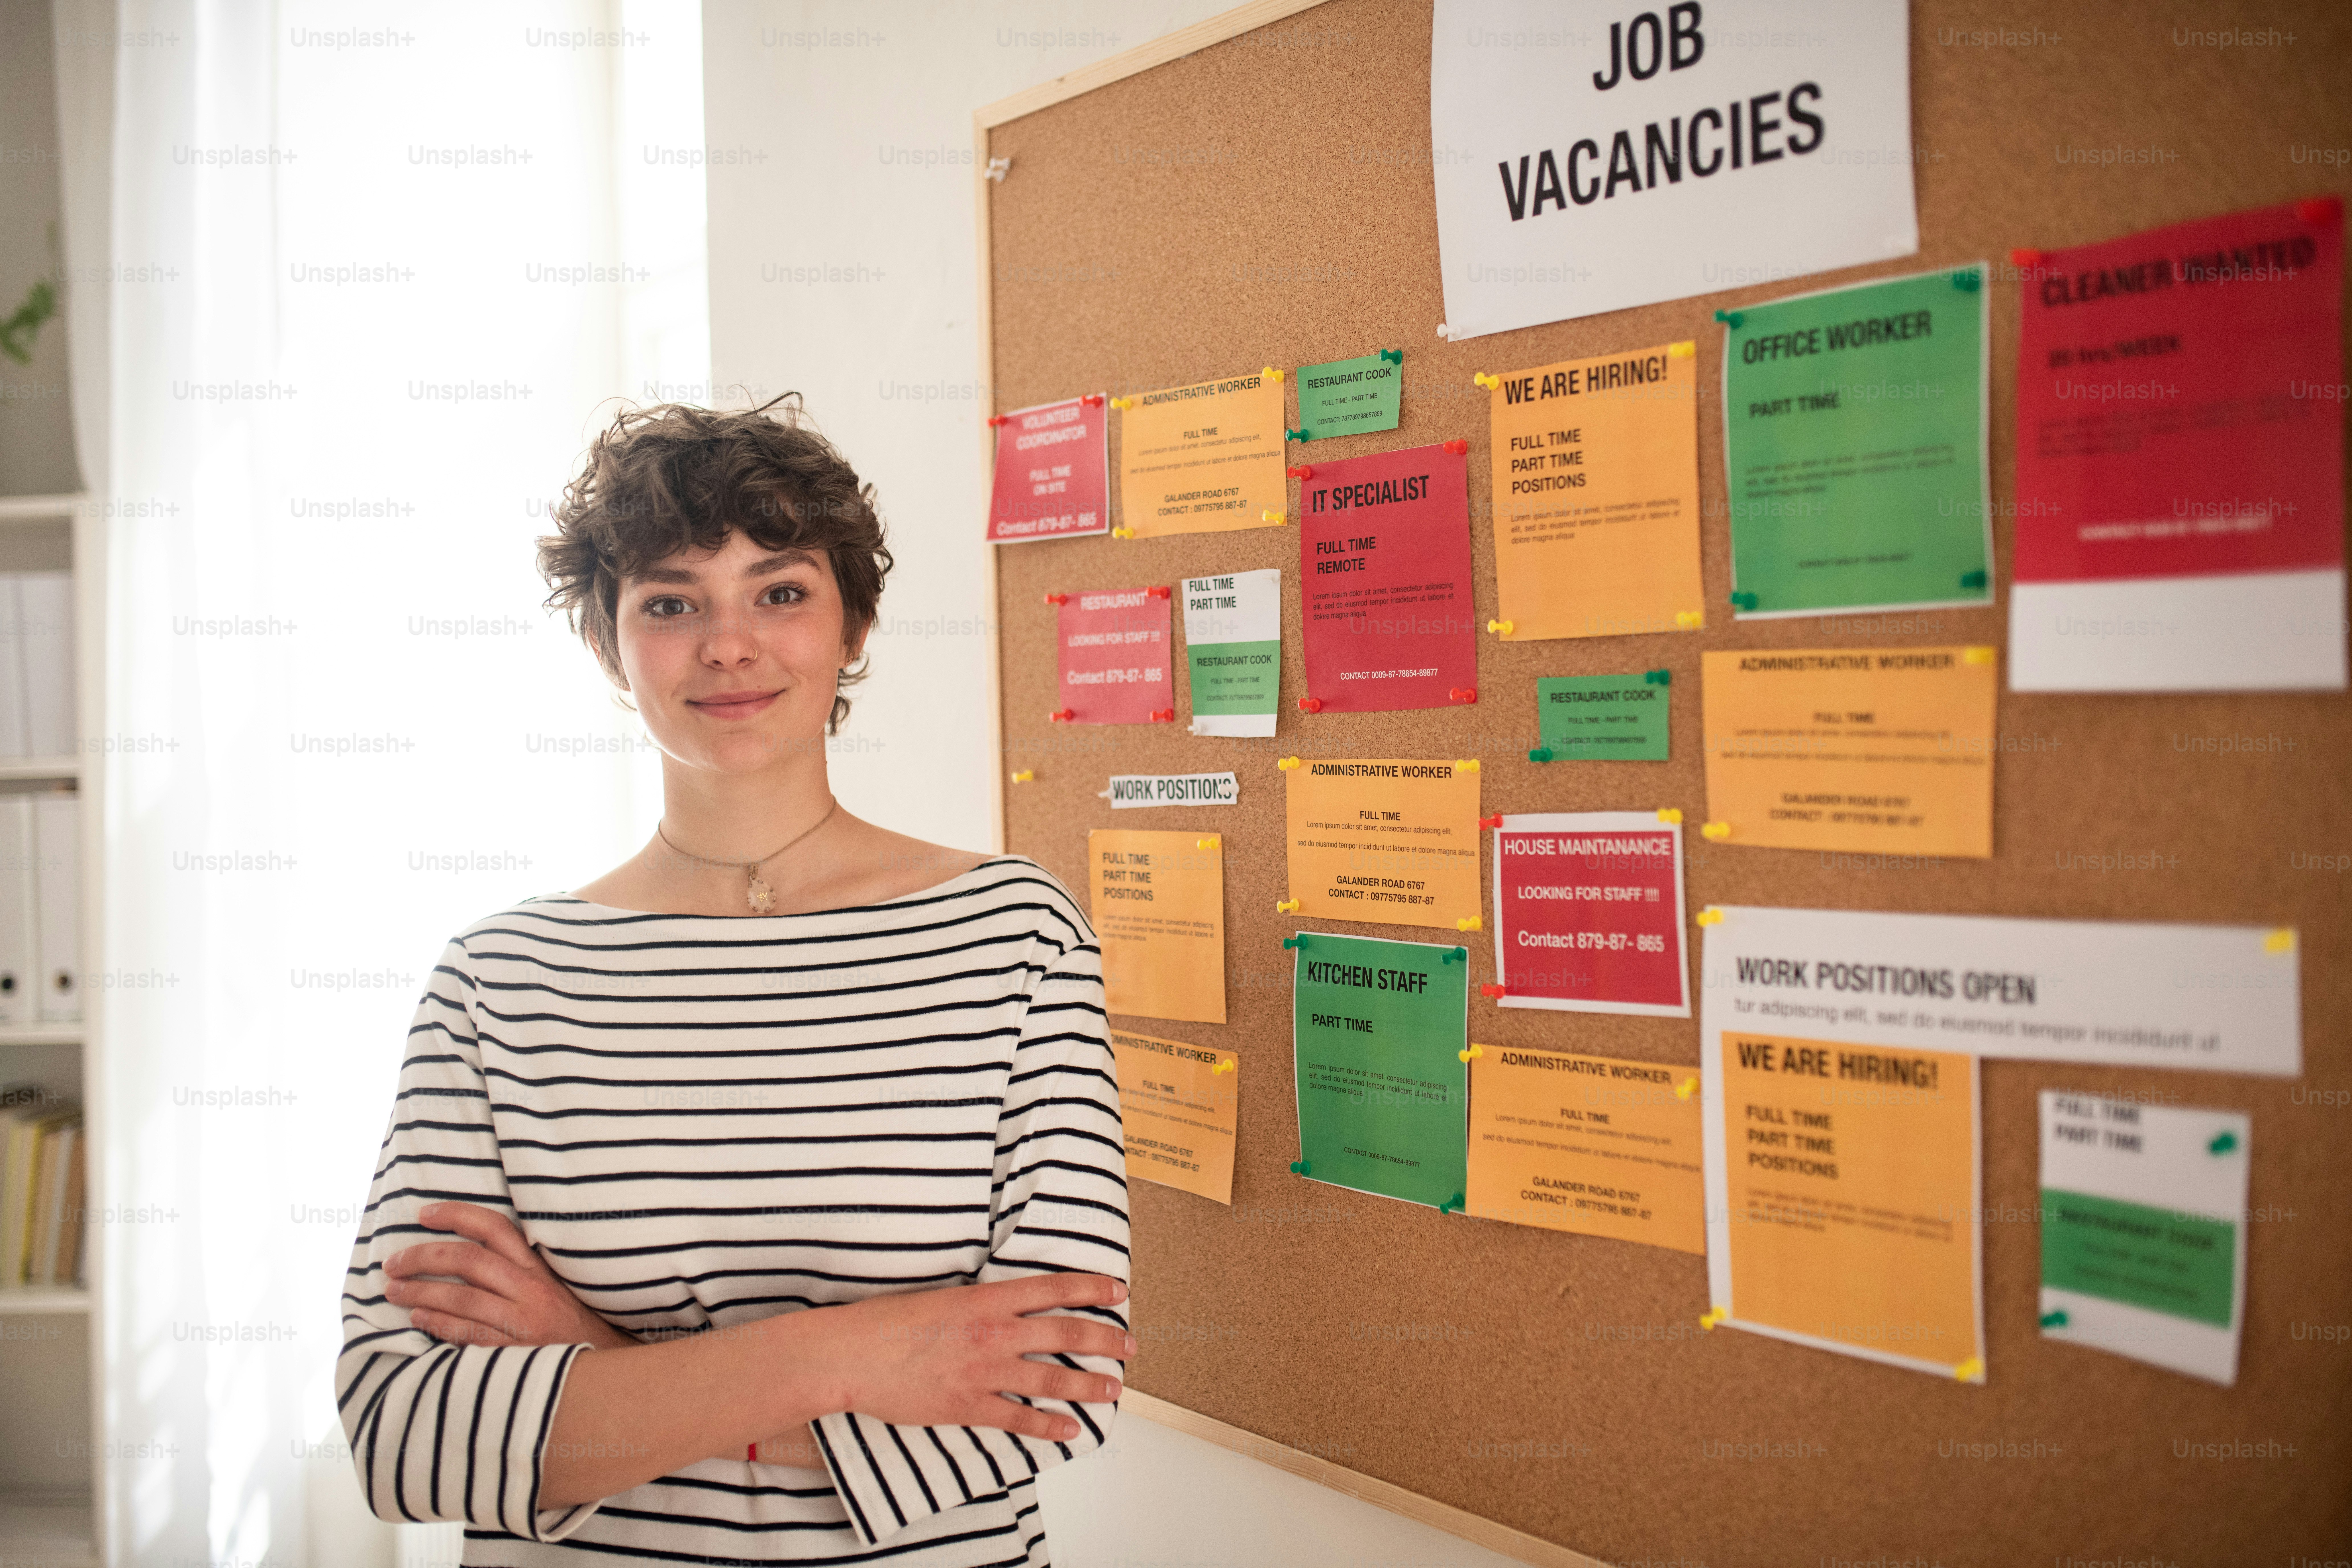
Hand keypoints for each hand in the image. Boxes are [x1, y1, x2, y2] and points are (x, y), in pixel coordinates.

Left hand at [384, 1201, 635, 1351]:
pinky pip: (468, 1334)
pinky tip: (417, 1318)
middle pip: (469, 1260)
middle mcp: (531, 1291)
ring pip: (462, 1298)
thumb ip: (518, 1272)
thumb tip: (468, 1256)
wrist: (605, 1371)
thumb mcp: (554, 1289)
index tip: (424, 1213)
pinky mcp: (516, 1353)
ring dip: (419, 1291)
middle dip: (423, 1256)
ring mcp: (523, 1322)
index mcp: (539, 1269)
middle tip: (393, 1262)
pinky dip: (438, 1323)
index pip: (495, 1228)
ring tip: (392, 1290)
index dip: (457, 1214)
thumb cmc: (570, 1329)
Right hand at [805, 1272, 1132, 1443]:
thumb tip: (1010, 1304)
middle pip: (1066, 1333)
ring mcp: (984, 1371)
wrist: (853, 1353)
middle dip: (1105, 1340)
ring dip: (1088, 1384)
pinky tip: (1069, 1430)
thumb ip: (981, 1302)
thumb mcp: (944, 1296)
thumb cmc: (890, 1322)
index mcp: (987, 1298)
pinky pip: (1019, 1419)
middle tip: (1131, 1346)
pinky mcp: (968, 1405)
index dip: (1092, 1288)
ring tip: (1114, 1388)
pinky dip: (1048, 1426)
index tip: (1119, 1290)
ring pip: (1052, 1377)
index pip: (1054, 1288)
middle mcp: (994, 1332)